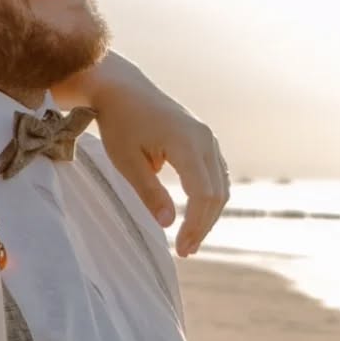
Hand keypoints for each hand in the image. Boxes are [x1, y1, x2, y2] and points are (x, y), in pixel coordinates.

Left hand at [60, 55, 228, 256]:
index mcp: (187, 143)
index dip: (195, 224)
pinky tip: (195, 216)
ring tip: (190, 239)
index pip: (203, 194)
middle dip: (203, 225)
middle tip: (185, 251)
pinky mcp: (204, 140)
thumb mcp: (127, 162)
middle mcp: (205, 139)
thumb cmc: (119, 123)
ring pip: (220, 185)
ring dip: (208, 214)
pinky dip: (208, 198)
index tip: (181, 248)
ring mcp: (207, 138)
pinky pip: (215, 175)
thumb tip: (167, 224)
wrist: (122, 90)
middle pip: (216, 193)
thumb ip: (149, 192)